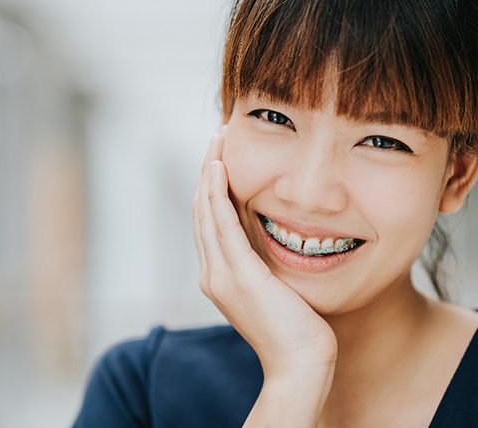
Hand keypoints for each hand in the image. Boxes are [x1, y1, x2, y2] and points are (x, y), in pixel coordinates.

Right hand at [192, 133, 337, 375]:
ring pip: (206, 211)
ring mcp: (220, 274)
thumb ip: (261, 260)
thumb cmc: (296, 328)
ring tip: (216, 141)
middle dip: (208, 170)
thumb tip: (267, 233)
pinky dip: (217, 193)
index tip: (221, 155)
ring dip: (210, 172)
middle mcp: (211, 271)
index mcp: (219, 274)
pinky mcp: (237, 274)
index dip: (212, 185)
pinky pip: (221, 224)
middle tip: (217, 137)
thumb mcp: (274, 286)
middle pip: (201, 209)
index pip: (209, 220)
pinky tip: (219, 168)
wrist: (300, 365)